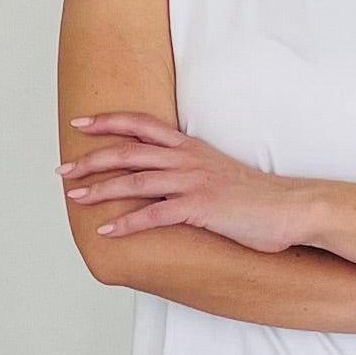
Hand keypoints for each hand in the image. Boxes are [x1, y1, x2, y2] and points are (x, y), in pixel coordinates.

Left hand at [61, 114, 315, 253]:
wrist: (292, 207)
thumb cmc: (258, 198)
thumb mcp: (220, 174)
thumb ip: (192, 173)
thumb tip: (169, 183)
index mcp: (191, 148)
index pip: (141, 126)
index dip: (109, 122)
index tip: (81, 123)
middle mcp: (187, 160)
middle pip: (128, 153)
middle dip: (91, 160)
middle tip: (63, 170)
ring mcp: (193, 183)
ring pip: (135, 182)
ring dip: (101, 191)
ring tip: (75, 198)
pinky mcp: (200, 208)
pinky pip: (155, 215)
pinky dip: (128, 224)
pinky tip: (107, 232)